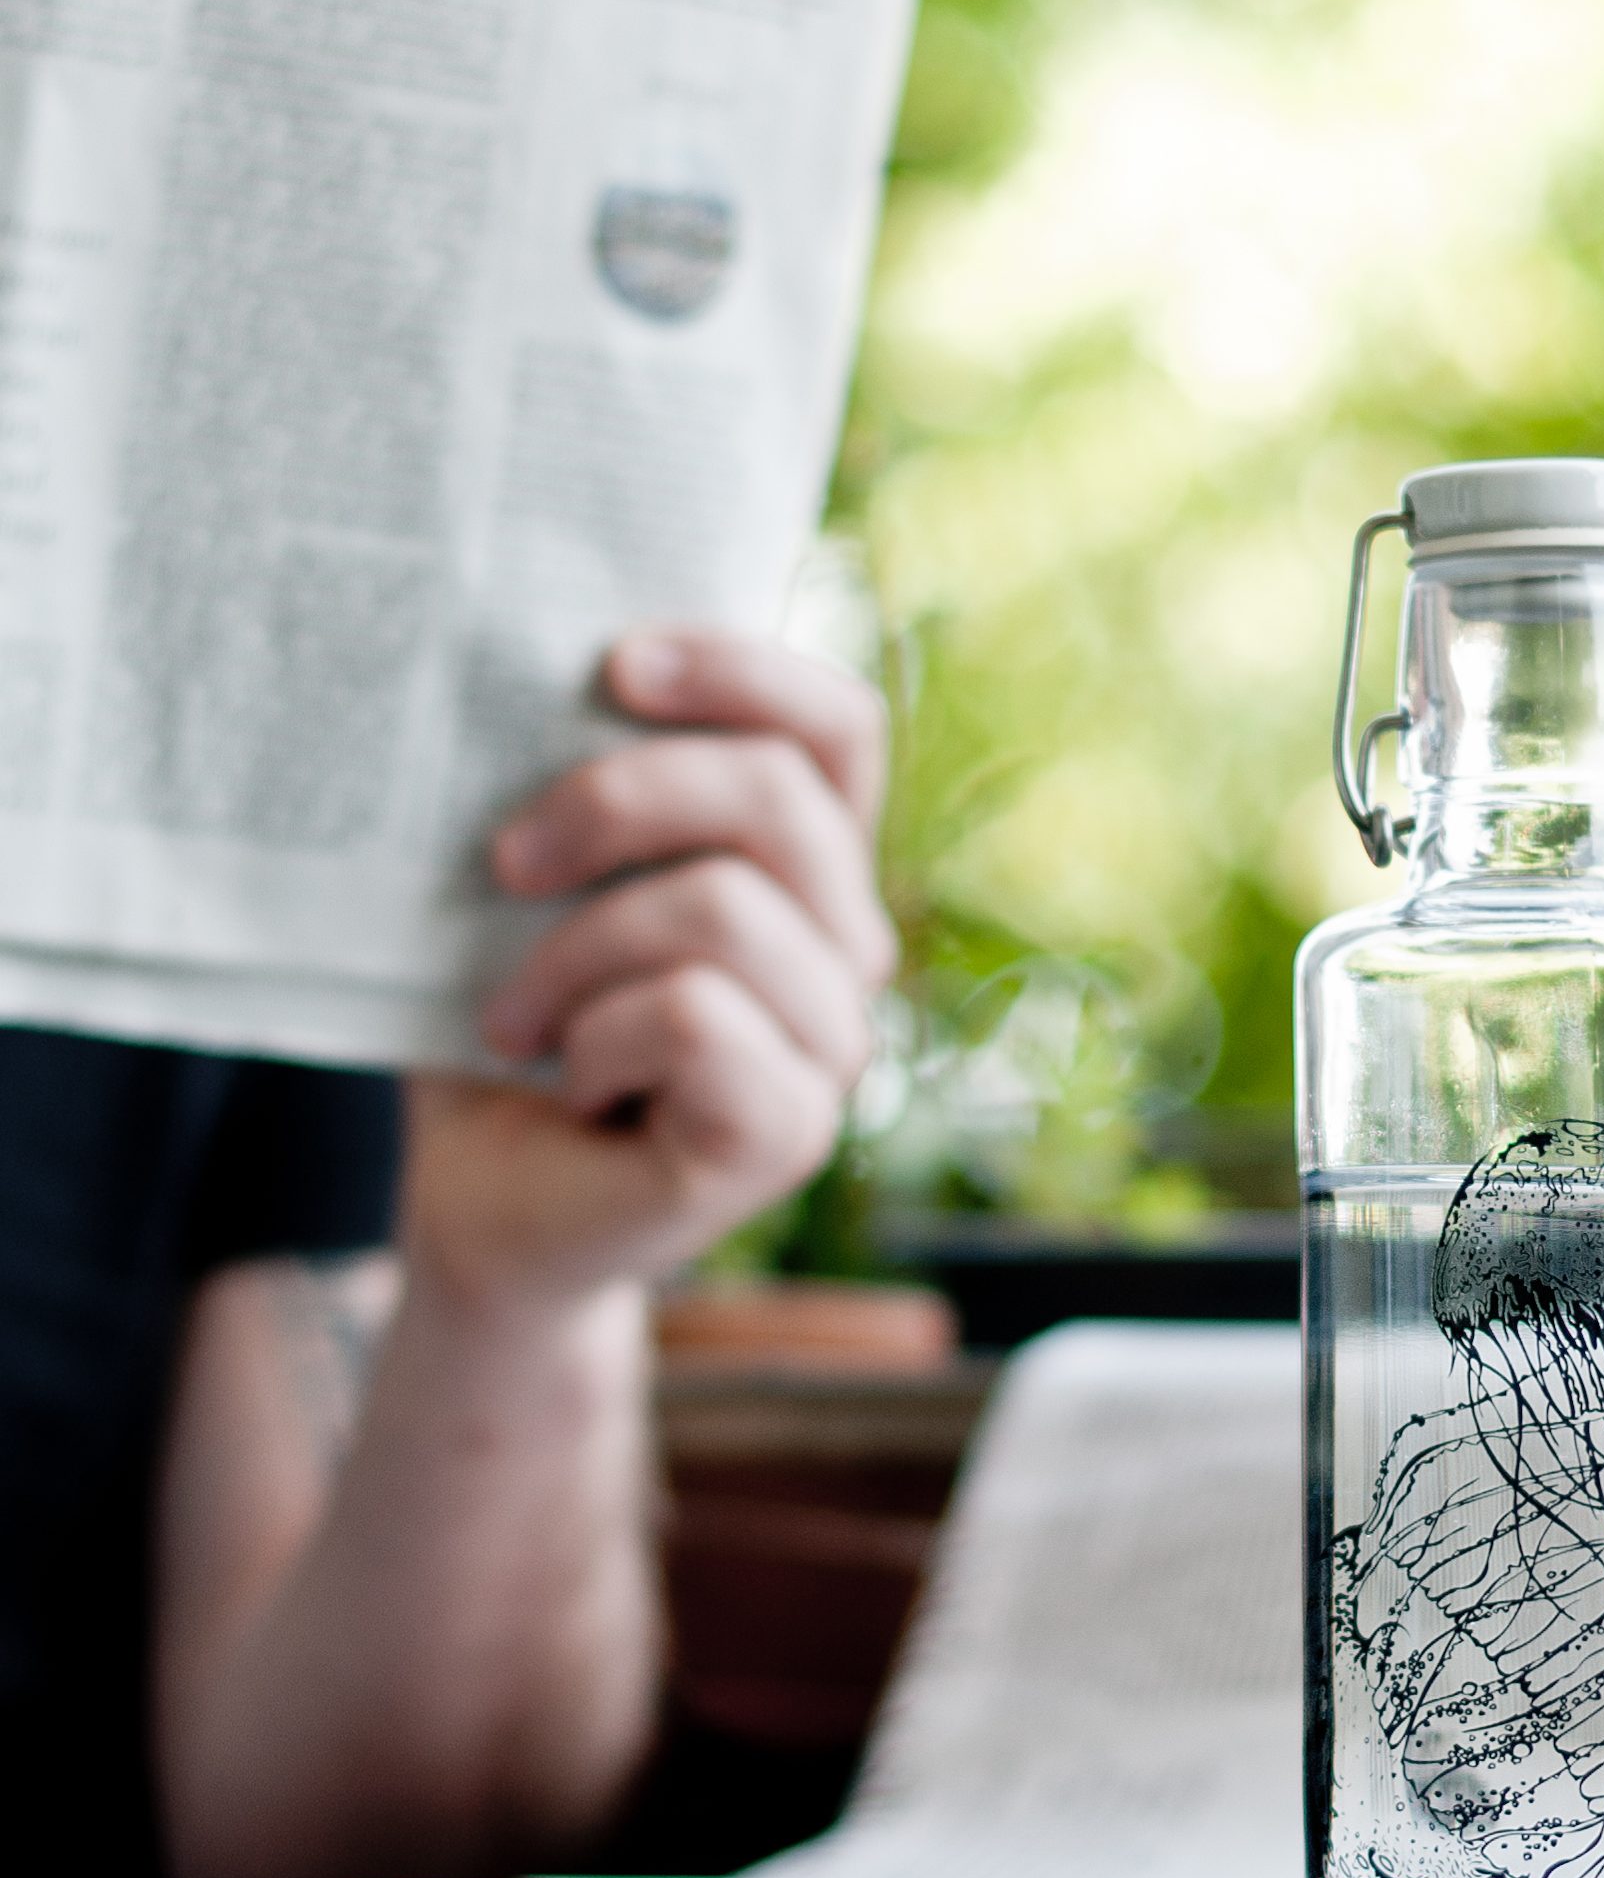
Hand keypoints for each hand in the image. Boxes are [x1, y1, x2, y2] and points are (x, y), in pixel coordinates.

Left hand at [402, 628, 894, 1311]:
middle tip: (503, 862)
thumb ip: (570, 795)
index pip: (837, 729)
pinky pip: (695, 1014)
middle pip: (777, 795)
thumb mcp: (531, 893)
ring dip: (574, 951)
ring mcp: (832, 1046)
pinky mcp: (791, 1131)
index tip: (613, 665)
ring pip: (725, 908)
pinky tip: (570, 1083)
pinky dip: (598, 1037)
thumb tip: (520, 673)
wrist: (485, 1213)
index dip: (745, 668)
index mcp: (803, 870)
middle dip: (615, 801)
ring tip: (512, 1018)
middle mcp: (844, 950)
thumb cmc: (510, 1039)